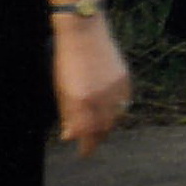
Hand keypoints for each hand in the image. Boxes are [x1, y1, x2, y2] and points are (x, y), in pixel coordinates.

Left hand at [52, 20, 131, 158]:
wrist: (84, 31)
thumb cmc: (66, 59)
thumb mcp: (61, 88)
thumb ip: (67, 113)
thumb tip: (70, 135)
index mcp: (80, 100)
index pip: (86, 132)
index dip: (86, 146)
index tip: (83, 153)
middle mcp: (100, 96)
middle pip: (103, 128)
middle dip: (97, 140)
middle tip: (91, 146)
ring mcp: (115, 87)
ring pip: (116, 117)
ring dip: (108, 127)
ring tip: (100, 131)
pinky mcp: (125, 79)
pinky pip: (124, 103)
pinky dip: (118, 111)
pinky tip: (112, 113)